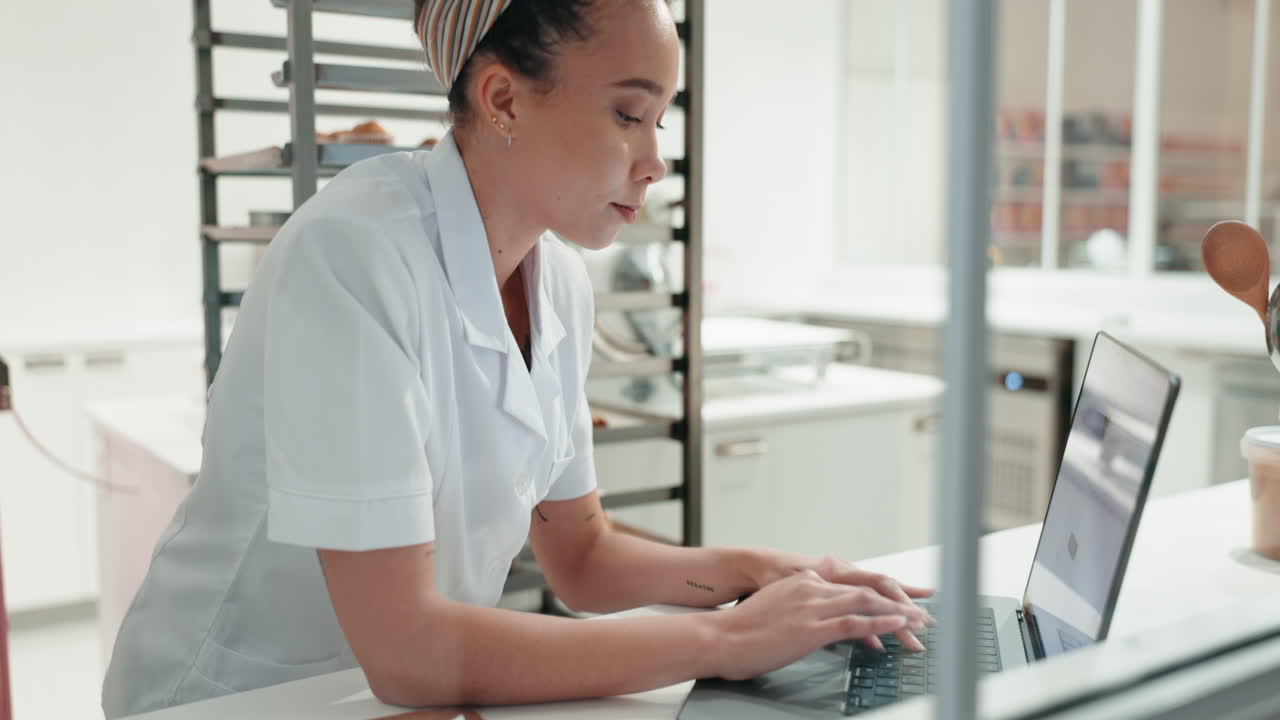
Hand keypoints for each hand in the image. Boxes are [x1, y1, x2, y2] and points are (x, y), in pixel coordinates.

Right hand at [708, 570, 927, 681]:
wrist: (721, 637)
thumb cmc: (743, 628)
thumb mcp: (775, 604)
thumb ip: (799, 600)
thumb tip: (815, 611)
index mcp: (805, 581)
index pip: (852, 585)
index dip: (880, 593)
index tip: (900, 602)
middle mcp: (813, 587)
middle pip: (866, 591)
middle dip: (897, 603)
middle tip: (920, 615)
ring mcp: (813, 606)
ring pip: (866, 604)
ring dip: (897, 614)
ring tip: (919, 623)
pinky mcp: (812, 627)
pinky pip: (855, 623)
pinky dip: (881, 625)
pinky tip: (898, 628)